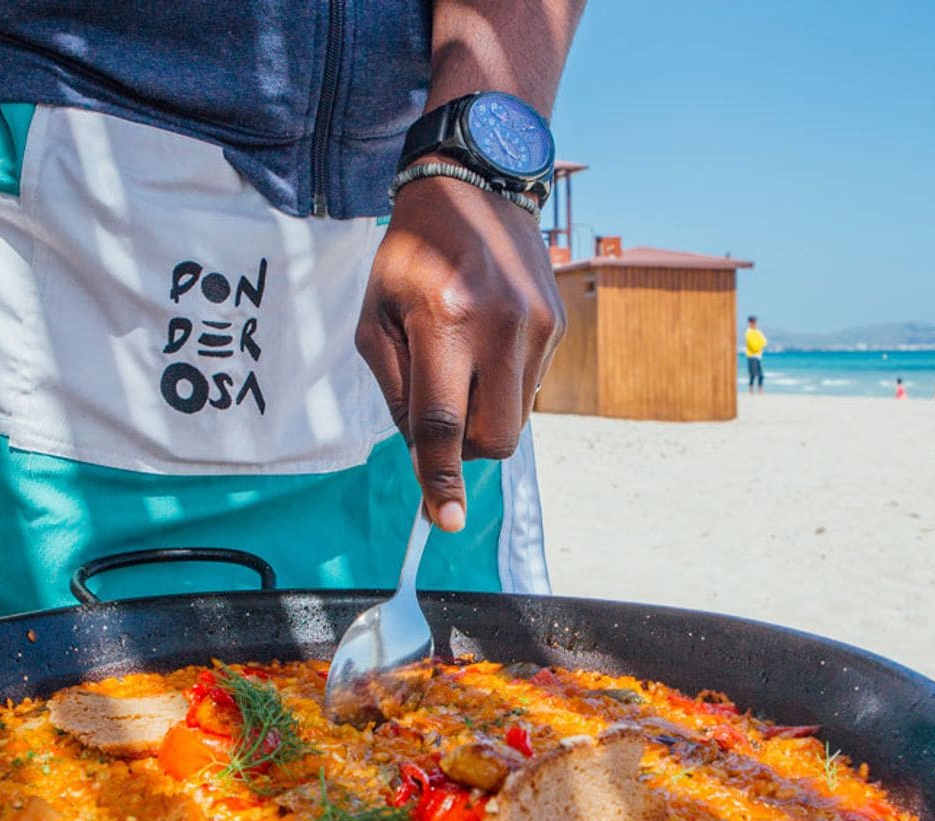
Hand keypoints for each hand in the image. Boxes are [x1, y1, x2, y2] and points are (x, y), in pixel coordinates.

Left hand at [355, 175, 564, 531]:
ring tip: (464, 358)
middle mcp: (500, 326)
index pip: (442, 423)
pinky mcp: (559, 324)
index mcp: (443, 320)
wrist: (475, 186)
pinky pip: (529, 387)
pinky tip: (487, 339)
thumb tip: (423, 453)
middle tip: (443, 415)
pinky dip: (502, 384)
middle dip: (467, 449)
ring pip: (517, 418)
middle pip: (495, 438)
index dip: (440, 477)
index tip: (444, 520)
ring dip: (485, 413)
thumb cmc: (411, 255)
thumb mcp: (376, 317)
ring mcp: (538, 326)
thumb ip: (395, 390)